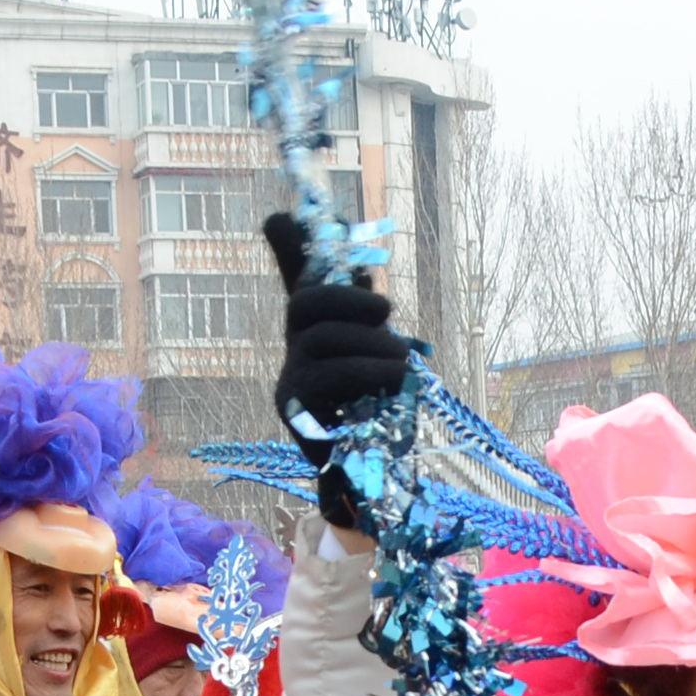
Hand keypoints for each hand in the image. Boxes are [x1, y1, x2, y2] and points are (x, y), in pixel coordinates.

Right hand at [265, 214, 405, 530]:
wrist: (377, 475)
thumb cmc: (378, 405)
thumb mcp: (374, 341)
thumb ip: (349, 288)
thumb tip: (312, 220)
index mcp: (311, 335)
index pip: (300, 282)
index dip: (299, 249)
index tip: (304, 221)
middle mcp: (295, 358)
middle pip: (304, 307)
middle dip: (348, 299)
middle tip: (388, 309)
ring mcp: (293, 389)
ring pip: (322, 342)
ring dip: (370, 344)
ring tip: (401, 363)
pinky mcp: (301, 420)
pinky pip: (330, 380)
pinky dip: (370, 373)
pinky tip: (397, 379)